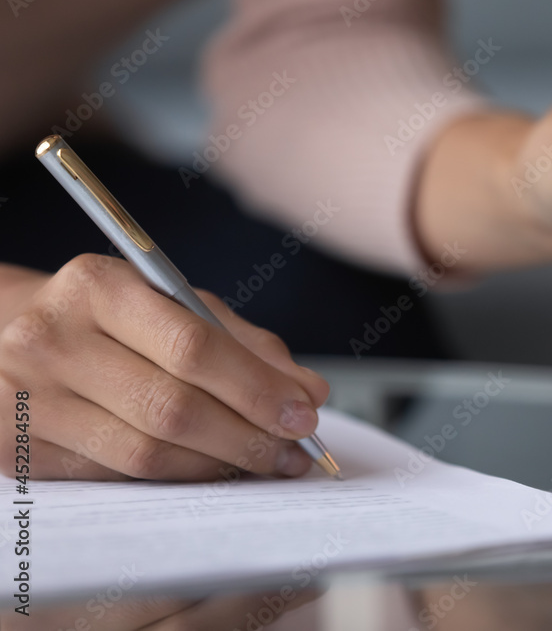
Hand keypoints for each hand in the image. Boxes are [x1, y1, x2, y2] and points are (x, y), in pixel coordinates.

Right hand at [0, 255, 329, 480]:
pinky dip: (178, 477)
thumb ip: (242, 343)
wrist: (0, 334)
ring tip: (267, 463)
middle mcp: (52, 339)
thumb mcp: (171, 304)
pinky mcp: (18, 451)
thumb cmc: (105, 317)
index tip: (304, 413)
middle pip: (172, 407)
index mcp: (98, 286)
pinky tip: (213, 471)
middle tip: (296, 451)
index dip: (256, 388)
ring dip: (220, 465)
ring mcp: (27, 399)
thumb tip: (307, 392)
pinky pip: (117, 475)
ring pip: (146, 452)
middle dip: (249, 435)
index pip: (192, 347)